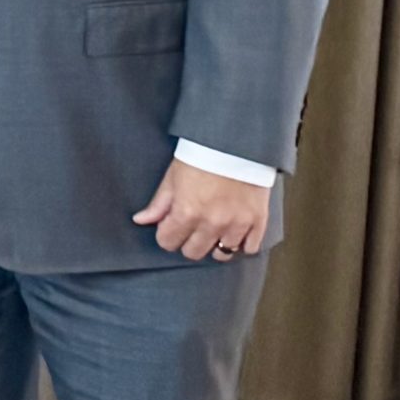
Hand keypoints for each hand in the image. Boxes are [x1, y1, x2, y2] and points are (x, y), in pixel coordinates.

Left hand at [133, 156, 269, 261]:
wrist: (236, 144)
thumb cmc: (203, 156)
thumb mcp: (173, 177)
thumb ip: (158, 204)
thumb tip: (141, 220)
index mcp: (187, 212)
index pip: (168, 242)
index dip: (167, 235)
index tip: (170, 227)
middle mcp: (212, 223)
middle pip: (193, 252)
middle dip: (188, 242)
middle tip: (191, 228)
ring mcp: (237, 224)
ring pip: (222, 254)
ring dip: (215, 245)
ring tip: (213, 231)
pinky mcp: (258, 221)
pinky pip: (250, 248)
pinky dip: (242, 244)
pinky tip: (234, 233)